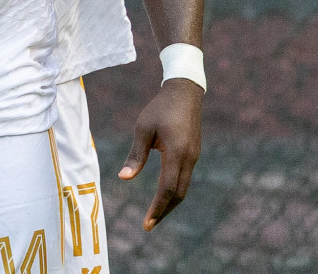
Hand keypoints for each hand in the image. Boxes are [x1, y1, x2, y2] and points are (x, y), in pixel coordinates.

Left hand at [118, 77, 202, 229]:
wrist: (184, 92)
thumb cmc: (160, 108)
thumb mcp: (143, 128)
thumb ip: (135, 154)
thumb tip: (124, 178)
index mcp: (176, 153)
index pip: (167, 189)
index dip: (157, 208)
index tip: (146, 223)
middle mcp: (189, 158)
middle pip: (178, 194)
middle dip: (163, 211)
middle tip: (148, 225)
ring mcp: (194, 157)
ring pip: (183, 188)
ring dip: (169, 203)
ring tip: (154, 215)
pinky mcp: (193, 154)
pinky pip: (185, 178)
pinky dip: (174, 191)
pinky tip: (163, 196)